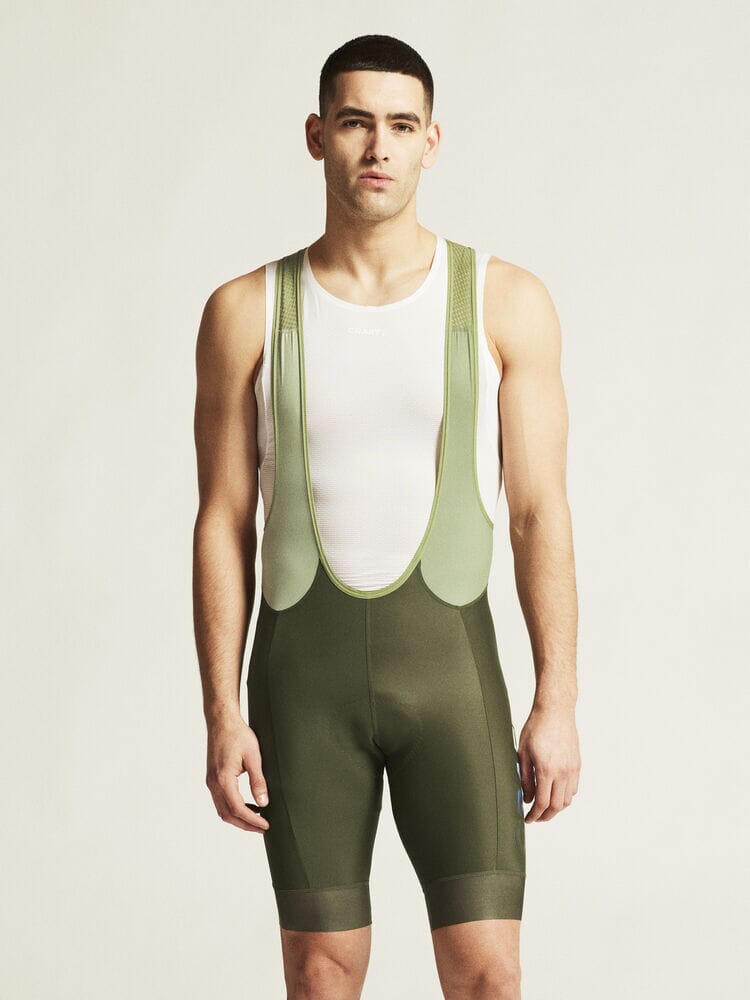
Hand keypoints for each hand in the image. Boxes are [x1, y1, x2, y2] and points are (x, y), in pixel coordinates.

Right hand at [205, 715, 269, 833]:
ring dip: (238, 818)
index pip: (238, 809)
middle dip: (245, 824)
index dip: (252, 820)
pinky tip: (247, 805)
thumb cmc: (238, 734)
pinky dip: (233, 808)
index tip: (266, 825)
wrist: (222, 721)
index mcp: (223, 779)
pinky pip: (220, 800)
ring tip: (257, 819)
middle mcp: (213, 783)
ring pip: (222, 810)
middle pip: (227, 814)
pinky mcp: (212, 778)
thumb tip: (264, 803)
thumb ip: (258, 780)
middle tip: (263, 828)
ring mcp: (210, 782)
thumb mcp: (253, 756)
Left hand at [517, 704, 580, 821]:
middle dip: (545, 816)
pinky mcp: (577, 764)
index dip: (534, 815)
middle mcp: (563, 772)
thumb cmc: (536, 727)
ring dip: (556, 808)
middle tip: (535, 818)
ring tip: (544, 807)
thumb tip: (527, 799)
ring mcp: (572, 769)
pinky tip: (555, 793)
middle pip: (557, 806)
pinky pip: (574, 788)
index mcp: (547, 769)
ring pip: (567, 800)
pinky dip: (565, 796)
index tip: (528, 819)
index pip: (542, 803)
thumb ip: (524, 778)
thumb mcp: (523, 753)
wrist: (555, 711)